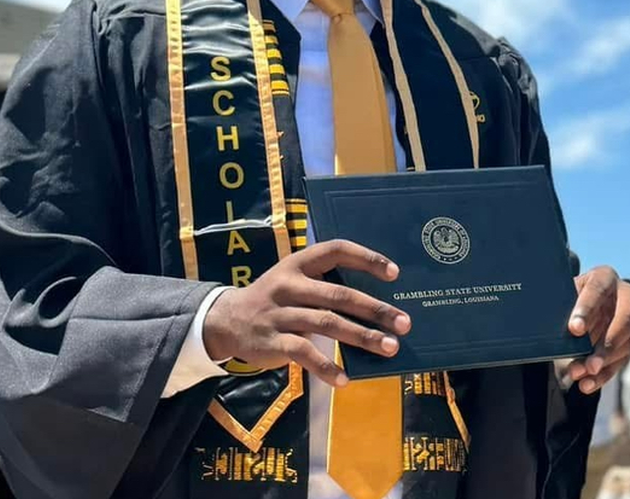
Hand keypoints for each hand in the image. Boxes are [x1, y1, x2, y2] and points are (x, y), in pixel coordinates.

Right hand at [202, 239, 411, 386]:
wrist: (225, 321)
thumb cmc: (274, 299)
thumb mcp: (293, 281)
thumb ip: (325, 286)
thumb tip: (376, 304)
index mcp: (298, 263)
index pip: (336, 250)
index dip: (365, 258)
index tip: (394, 273)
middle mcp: (289, 284)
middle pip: (338, 294)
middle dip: (375, 309)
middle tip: (404, 322)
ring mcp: (279, 313)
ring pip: (327, 323)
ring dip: (362, 337)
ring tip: (389, 348)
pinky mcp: (271, 341)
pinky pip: (303, 353)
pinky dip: (326, 367)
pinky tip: (345, 379)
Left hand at [565, 266, 629, 393]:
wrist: (582, 305)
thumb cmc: (568, 296)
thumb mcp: (563, 293)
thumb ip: (557, 301)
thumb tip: (535, 312)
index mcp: (605, 277)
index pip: (598, 290)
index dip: (587, 309)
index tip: (573, 329)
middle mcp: (625, 295)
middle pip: (625, 319)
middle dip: (607, 344)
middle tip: (589, 364)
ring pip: (626, 343)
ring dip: (604, 363)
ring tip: (581, 375)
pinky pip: (621, 360)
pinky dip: (604, 375)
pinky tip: (587, 384)